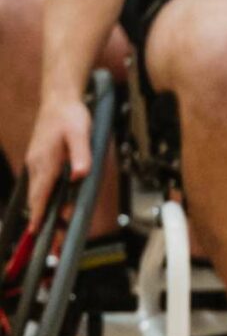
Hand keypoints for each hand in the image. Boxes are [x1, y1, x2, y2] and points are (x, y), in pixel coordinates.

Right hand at [20, 90, 92, 220]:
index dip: (39, 212)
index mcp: (46, 160)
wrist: (59, 100)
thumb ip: (81, 155)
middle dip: (40, 216)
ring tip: (49, 225)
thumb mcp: (80, 133)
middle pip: (38, 196)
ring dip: (42, 207)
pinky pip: (40, 181)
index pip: (41, 192)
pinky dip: (44, 195)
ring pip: (38, 190)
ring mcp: (37, 161)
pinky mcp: (40, 158)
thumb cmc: (70, 115)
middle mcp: (37, 163)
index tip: (36, 229)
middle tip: (46, 236)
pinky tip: (51, 201)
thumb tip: (80, 174)